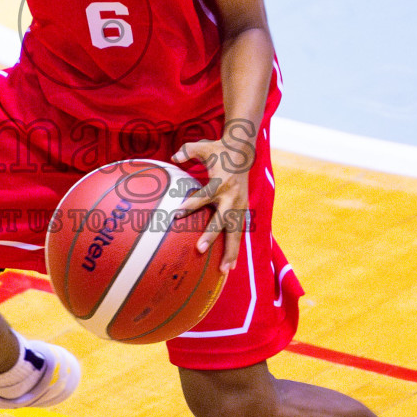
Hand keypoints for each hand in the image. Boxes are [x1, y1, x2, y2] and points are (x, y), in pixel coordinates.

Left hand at [171, 134, 253, 273]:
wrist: (243, 151)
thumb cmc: (219, 150)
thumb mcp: (203, 146)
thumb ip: (188, 150)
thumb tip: (173, 156)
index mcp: (220, 182)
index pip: (203, 196)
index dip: (190, 205)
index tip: (176, 214)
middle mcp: (231, 197)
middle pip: (222, 220)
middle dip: (211, 235)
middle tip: (199, 249)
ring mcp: (239, 205)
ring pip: (235, 232)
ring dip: (230, 251)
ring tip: (224, 270)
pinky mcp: (242, 210)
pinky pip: (238, 232)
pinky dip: (235, 249)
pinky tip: (230, 265)